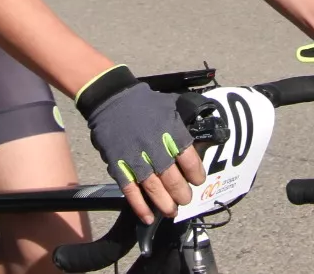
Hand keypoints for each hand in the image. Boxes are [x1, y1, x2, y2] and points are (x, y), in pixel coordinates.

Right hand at [78, 67, 204, 223]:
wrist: (112, 98)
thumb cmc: (143, 103)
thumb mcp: (171, 107)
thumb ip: (184, 126)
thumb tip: (202, 138)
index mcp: (171, 132)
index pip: (190, 160)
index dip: (196, 174)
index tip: (197, 180)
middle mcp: (155, 148)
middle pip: (173, 179)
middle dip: (182, 194)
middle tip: (185, 199)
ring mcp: (136, 159)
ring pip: (154, 189)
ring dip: (165, 203)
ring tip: (172, 211)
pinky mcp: (119, 166)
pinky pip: (131, 191)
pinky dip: (140, 206)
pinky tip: (148, 216)